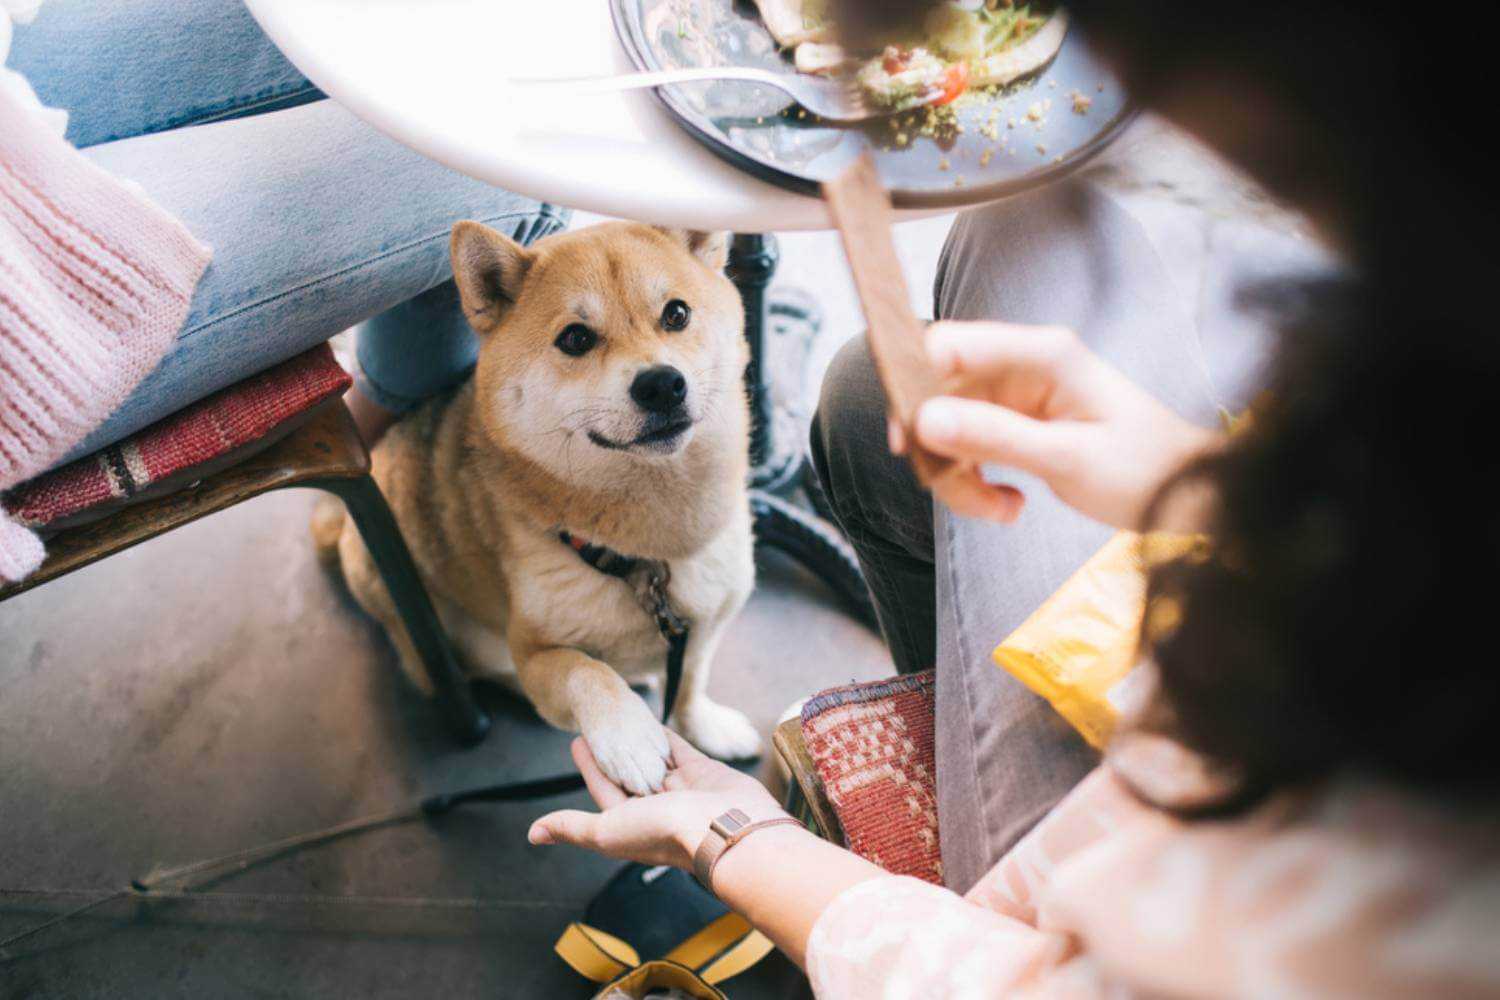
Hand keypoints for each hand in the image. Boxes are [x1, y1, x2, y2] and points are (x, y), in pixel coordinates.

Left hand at [528, 729, 784, 868]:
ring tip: (624, 719)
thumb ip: (573, 827)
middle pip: (629, 774)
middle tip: (599, 724)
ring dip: (639, 743)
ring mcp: (681, 789)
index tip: (577, 741)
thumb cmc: (666, 833)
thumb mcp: (607, 831)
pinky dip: (666, 738)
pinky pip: (680, 751)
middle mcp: (656, 807)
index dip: (590, 766)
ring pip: (654, 761)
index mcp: (631, 824)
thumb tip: (533, 834)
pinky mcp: (703, 772)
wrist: (727, 827)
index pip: (604, 790)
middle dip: (614, 752)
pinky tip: (655, 723)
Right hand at [899, 321, 1217, 528]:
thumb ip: (994, 435)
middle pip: (940, 394)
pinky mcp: (1016, 425)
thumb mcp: (1066, 458)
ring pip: (949, 429)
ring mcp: (1017, 396)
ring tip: (1000, 509)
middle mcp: (1023, 366)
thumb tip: (923, 420)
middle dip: (940, 448)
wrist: (1185, 497)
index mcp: (1041, 354)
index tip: (907, 441)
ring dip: (960, 476)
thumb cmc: (1144, 471)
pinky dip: (976, 481)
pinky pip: (970, 448)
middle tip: (960, 491)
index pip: (950, 345)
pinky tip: (1009, 505)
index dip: (914, 385)